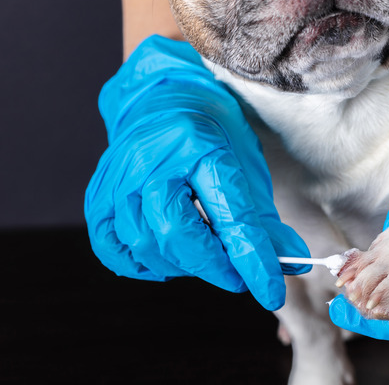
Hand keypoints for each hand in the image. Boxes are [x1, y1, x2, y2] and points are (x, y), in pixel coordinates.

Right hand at [85, 35, 310, 310]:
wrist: (160, 98)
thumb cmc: (207, 129)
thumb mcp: (244, 163)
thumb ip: (263, 218)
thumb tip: (289, 261)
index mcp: (197, 145)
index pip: (229, 214)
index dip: (252, 259)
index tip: (269, 290)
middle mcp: (150, 160)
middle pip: (177, 235)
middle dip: (214, 267)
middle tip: (236, 273)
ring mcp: (118, 178)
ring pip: (145, 246)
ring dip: (182, 266)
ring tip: (204, 256)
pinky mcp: (100, 195)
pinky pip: (112, 248)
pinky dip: (141, 265)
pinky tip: (165, 257)